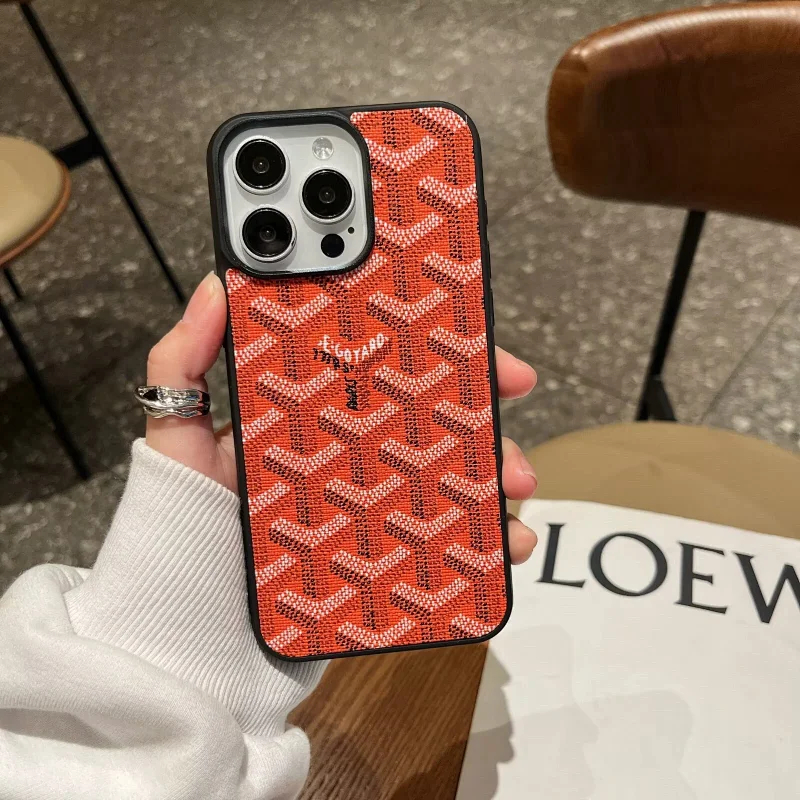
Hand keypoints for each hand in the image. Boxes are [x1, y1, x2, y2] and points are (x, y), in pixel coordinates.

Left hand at [146, 272, 538, 562]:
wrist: (198, 624)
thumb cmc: (185, 524)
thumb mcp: (177, 437)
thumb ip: (182, 361)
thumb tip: (215, 284)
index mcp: (313, 415)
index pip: (380, 363)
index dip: (431, 343)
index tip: (472, 331)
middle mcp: (350, 452)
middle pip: (432, 413)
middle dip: (483, 398)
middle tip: (514, 388)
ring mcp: (373, 502)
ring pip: (452, 471)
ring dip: (498, 466)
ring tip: (517, 480)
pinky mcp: (386, 552)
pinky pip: (448, 536)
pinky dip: (489, 534)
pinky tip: (505, 538)